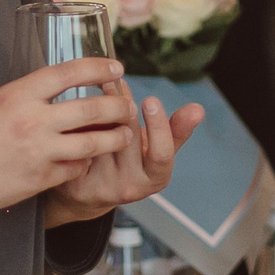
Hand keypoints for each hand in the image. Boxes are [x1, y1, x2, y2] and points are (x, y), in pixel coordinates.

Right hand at [0, 58, 135, 218]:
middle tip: (127, 105)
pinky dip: (86, 162)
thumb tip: (30, 94)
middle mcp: (34, 121)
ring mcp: (40, 152)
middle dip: (117, 106)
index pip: (69, 73)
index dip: (97, 68)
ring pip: (92, 143)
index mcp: (18, 95)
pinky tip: (91, 158)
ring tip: (125, 134)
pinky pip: (76, 167)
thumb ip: (12, 97)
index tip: (115, 67)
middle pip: (91, 109)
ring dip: (114, 137)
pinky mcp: (41, 178)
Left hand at [44, 80, 205, 224]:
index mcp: (155, 178)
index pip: (161, 155)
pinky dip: (79, 125)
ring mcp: (103, 186)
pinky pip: (78, 146)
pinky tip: (76, 110)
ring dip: (98, 112)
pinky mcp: (77, 183)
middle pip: (128, 139)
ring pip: (102, 139)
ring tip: (96, 90)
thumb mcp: (154, 149)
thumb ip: (176, 129)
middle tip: (113, 81)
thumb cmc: (127, 164)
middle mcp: (131, 187)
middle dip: (122, 106)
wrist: (88, 193)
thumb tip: (198, 109)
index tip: (150, 100)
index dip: (157, 128)